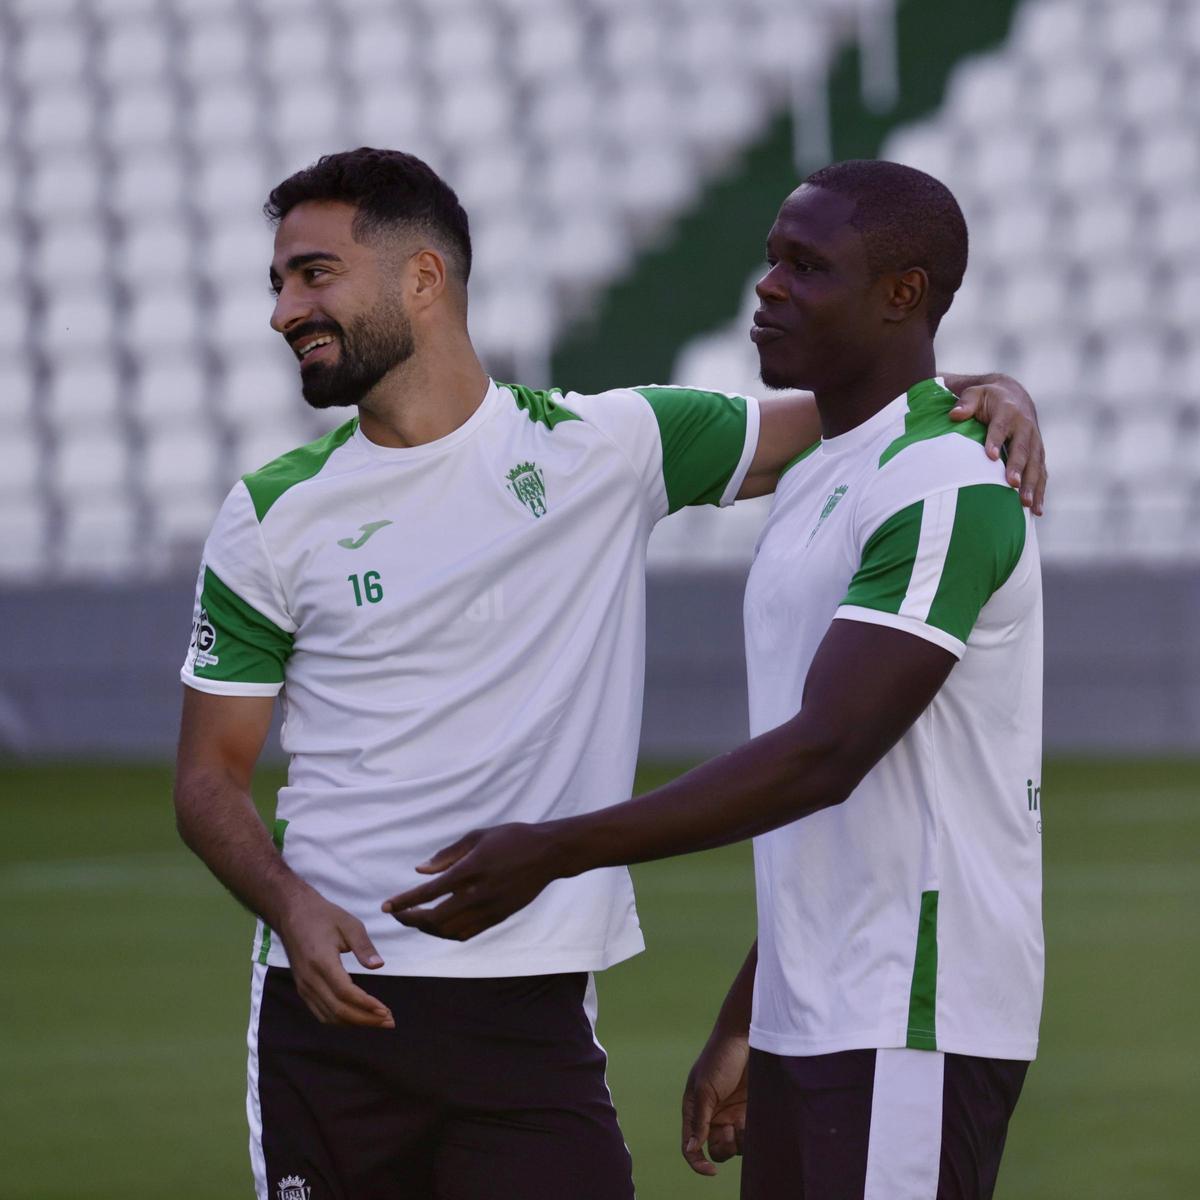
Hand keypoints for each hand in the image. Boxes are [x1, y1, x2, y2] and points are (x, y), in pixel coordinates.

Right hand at [277, 890, 393, 1028]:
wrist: (292, 914)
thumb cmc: (323, 916)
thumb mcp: (349, 924)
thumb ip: (364, 947)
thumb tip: (379, 966)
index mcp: (322, 961)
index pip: (345, 993)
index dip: (366, 1005)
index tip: (386, 1011)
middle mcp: (310, 979)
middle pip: (338, 1010)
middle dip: (365, 1019)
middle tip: (389, 1021)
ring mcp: (304, 986)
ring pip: (329, 1016)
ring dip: (355, 1022)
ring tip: (378, 1021)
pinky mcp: (302, 989)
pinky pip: (321, 1012)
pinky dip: (341, 1020)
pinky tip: (358, 1017)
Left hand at [381, 823, 559, 939]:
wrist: (549, 853)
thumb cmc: (512, 838)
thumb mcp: (478, 836)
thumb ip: (448, 855)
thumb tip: (419, 871)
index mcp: (473, 869)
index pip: (431, 892)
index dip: (405, 902)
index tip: (386, 907)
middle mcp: (481, 893)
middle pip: (437, 919)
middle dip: (412, 920)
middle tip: (397, 915)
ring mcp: (492, 908)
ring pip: (451, 931)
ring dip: (428, 929)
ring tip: (415, 919)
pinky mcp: (500, 917)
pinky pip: (467, 933)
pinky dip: (448, 933)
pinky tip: (439, 925)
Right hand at [682, 1029, 750, 1175]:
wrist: (748, 1037)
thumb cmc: (720, 1057)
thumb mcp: (705, 1088)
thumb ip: (699, 1120)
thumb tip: (691, 1148)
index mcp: (696, 1110)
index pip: (690, 1146)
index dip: (697, 1162)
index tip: (711, 1171)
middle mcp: (714, 1116)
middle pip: (716, 1150)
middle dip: (725, 1147)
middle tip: (732, 1128)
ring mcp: (734, 1115)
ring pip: (737, 1147)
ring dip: (742, 1141)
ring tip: (745, 1121)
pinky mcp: (752, 1112)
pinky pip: (752, 1135)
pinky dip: (753, 1134)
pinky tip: (753, 1117)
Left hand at [950, 377, 1046, 514]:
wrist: (1014, 396)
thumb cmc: (988, 399)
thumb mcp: (975, 394)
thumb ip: (965, 403)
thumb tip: (954, 414)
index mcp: (1008, 412)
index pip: (1001, 427)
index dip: (995, 440)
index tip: (990, 456)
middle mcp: (1025, 427)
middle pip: (1022, 449)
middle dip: (1018, 467)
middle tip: (1012, 484)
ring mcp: (1034, 442)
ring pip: (1035, 465)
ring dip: (1031, 485)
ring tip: (1026, 504)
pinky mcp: (1038, 455)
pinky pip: (1041, 474)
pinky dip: (1040, 491)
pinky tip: (1036, 510)